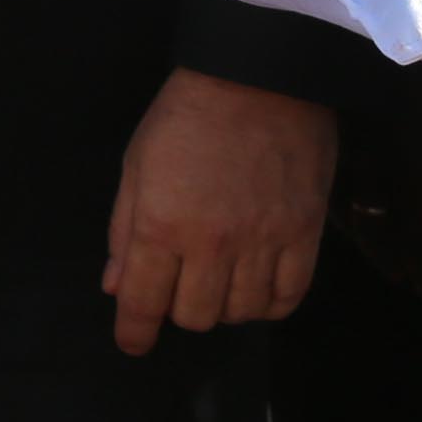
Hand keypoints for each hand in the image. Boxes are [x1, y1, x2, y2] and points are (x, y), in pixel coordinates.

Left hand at [98, 65, 334, 354]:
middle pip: (194, 316)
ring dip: (224, 307)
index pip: (143, 302)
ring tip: (219, 282)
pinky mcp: (305, 235)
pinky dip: (270, 304)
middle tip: (179, 286)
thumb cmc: (185, 118)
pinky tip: (257, 288)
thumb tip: (116, 287)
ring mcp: (263, 242)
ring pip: (241, 313)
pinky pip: (289, 297)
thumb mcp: (136, 167)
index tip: (133, 343)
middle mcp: (211, 244)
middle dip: (178, 310)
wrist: (259, 78)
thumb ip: (124, 231)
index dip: (134, 332)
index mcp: (160, 225)